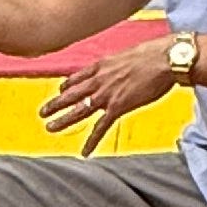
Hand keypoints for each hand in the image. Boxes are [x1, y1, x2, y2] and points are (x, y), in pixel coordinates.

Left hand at [40, 38, 181, 153]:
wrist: (164, 60)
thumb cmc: (154, 54)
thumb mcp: (130, 53)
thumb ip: (122, 63)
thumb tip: (127, 64)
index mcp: (102, 65)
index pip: (78, 76)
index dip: (67, 84)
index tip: (60, 89)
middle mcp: (99, 80)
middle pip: (71, 94)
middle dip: (55, 104)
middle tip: (42, 112)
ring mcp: (106, 95)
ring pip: (78, 110)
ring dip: (63, 120)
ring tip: (50, 128)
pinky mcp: (117, 107)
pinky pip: (100, 127)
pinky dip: (91, 141)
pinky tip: (84, 152)